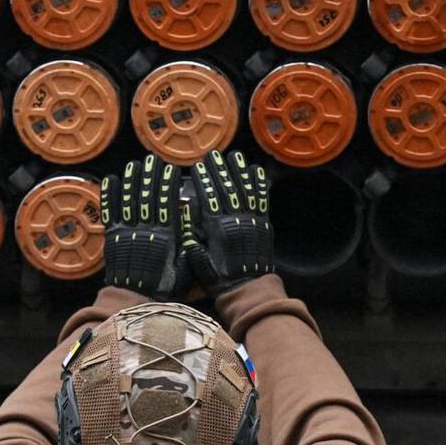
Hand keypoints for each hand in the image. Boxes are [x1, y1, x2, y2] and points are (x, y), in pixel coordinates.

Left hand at [100, 154, 189, 298]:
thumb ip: (190, 250)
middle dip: (150, 176)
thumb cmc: (162, 287)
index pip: (166, 205)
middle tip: (152, 159)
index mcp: (165, 237)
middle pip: (147, 197)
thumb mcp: (184, 271)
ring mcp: (127, 232)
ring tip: (135, 164)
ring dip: (131, 180)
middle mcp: (145, 230)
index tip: (170, 169)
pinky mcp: (112, 237)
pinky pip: (110, 212)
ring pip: (129, 200)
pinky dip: (110, 195)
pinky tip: (111, 179)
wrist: (134, 301)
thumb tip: (195, 229)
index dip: (167, 186)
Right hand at [183, 149, 273, 295]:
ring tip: (234, 156)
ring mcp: (251, 221)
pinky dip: (259, 184)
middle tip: (213, 155)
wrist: (248, 289)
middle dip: (220, 171)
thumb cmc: (220, 278)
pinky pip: (261, 200)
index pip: (210, 200)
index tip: (198, 168)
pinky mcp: (263, 224)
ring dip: (239, 172)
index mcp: (218, 230)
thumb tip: (183, 223)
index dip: (204, 182)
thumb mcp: (200, 265)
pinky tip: (256, 171)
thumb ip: (192, 245)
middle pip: (227, 190)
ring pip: (245, 191)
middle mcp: (235, 221)